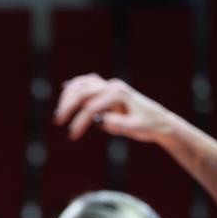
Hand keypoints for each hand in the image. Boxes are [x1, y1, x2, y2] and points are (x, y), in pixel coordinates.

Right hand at [53, 74, 176, 142]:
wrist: (158, 120)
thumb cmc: (147, 126)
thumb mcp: (135, 128)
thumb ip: (118, 124)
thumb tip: (99, 120)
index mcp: (119, 94)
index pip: (92, 106)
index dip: (80, 121)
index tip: (72, 135)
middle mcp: (112, 86)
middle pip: (84, 91)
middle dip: (69, 106)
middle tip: (58, 121)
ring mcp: (109, 85)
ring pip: (83, 83)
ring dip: (68, 96)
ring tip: (60, 112)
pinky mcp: (106, 89)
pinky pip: (87, 83)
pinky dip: (74, 86)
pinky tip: (64, 91)